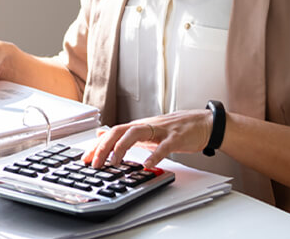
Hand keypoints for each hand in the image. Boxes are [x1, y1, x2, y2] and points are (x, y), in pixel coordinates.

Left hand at [83, 109, 213, 168]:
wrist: (203, 124)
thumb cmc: (175, 129)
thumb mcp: (146, 131)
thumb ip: (124, 134)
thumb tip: (102, 133)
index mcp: (138, 126)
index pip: (112, 132)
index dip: (97, 145)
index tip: (86, 158)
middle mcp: (146, 126)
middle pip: (119, 131)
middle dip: (104, 146)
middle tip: (95, 162)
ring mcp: (161, 130)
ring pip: (136, 133)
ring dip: (122, 147)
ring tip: (114, 162)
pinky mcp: (176, 137)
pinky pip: (164, 146)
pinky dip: (155, 155)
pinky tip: (148, 165)